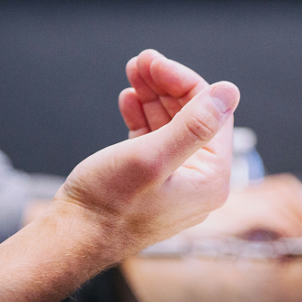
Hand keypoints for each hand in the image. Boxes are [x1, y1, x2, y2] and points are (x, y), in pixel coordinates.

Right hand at [118, 51, 301, 239]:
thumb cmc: (109, 205)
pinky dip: (142, 117)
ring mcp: (175, 182)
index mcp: (211, 179)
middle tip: (141, 61)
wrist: (73, 239)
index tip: (154, 62)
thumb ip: (193, 125)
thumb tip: (229, 92)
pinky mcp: (151, 182)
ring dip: (153, 97)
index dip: (184, 82)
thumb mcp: (152, 157)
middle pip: (192, 117)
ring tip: (132, 73)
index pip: (212, 114)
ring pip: (171, 126)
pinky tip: (128, 100)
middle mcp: (199, 182)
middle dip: (166, 86)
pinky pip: (155, 141)